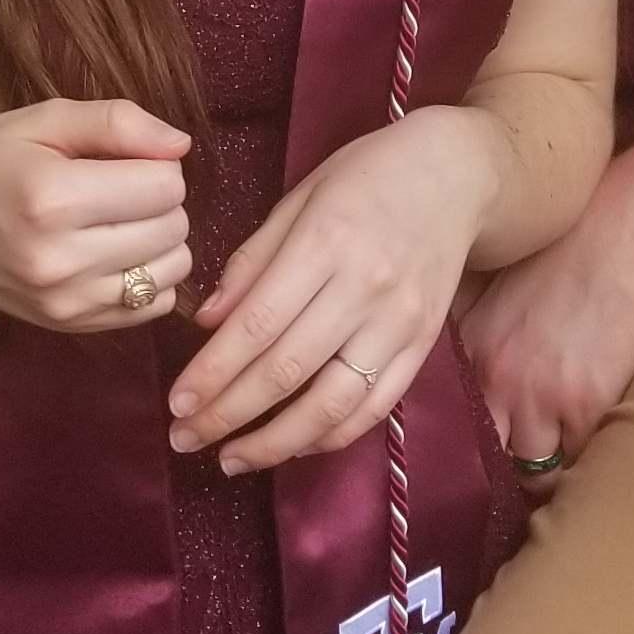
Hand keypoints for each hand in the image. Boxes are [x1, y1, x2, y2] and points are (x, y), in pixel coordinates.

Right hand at [0, 97, 192, 330]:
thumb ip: (117, 122)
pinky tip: (116, 254)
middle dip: (161, 200)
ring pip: (172, 270)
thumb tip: (181, 144)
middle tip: (121, 189)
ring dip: (161, 240)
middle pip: (173, 228)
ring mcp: (66, 302)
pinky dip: (150, 277)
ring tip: (121, 221)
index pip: (164, 186)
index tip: (127, 160)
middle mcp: (60, 259)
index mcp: (53, 198)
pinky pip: (154, 306)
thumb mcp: (44, 119)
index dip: (158, 164)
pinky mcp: (71, 326)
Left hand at [169, 105, 502, 474]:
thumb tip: (205, 322)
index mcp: (326, 241)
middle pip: (287, 370)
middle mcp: (365, 288)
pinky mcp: (424, 345)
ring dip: (275, 443)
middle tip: (184, 439)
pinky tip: (293, 446)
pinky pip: (375, 407)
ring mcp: (400, 323)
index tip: (176, 403)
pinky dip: (330, 437)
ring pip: (332, 403)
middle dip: (227, 414)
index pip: (257, 324)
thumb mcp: (302, 195)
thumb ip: (252, 260)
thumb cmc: (369, 175)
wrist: (458, 175)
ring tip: (231, 459)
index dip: (212, 372)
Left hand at [462, 140, 633, 480]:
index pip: (454, 414)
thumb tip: (472, 361)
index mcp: (473, 341)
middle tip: (524, 462)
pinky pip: (579, 460)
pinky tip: (595, 439)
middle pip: (485, 451)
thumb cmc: (580, 240)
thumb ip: (481, 324)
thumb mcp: (508, 277)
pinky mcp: (586, 405)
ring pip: (529, 469)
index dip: (473, 432)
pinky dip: (586, 454)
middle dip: (502, 461)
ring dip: (545, 465)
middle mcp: (495, 373)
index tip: (490, 441)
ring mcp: (538, 394)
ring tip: (562, 455)